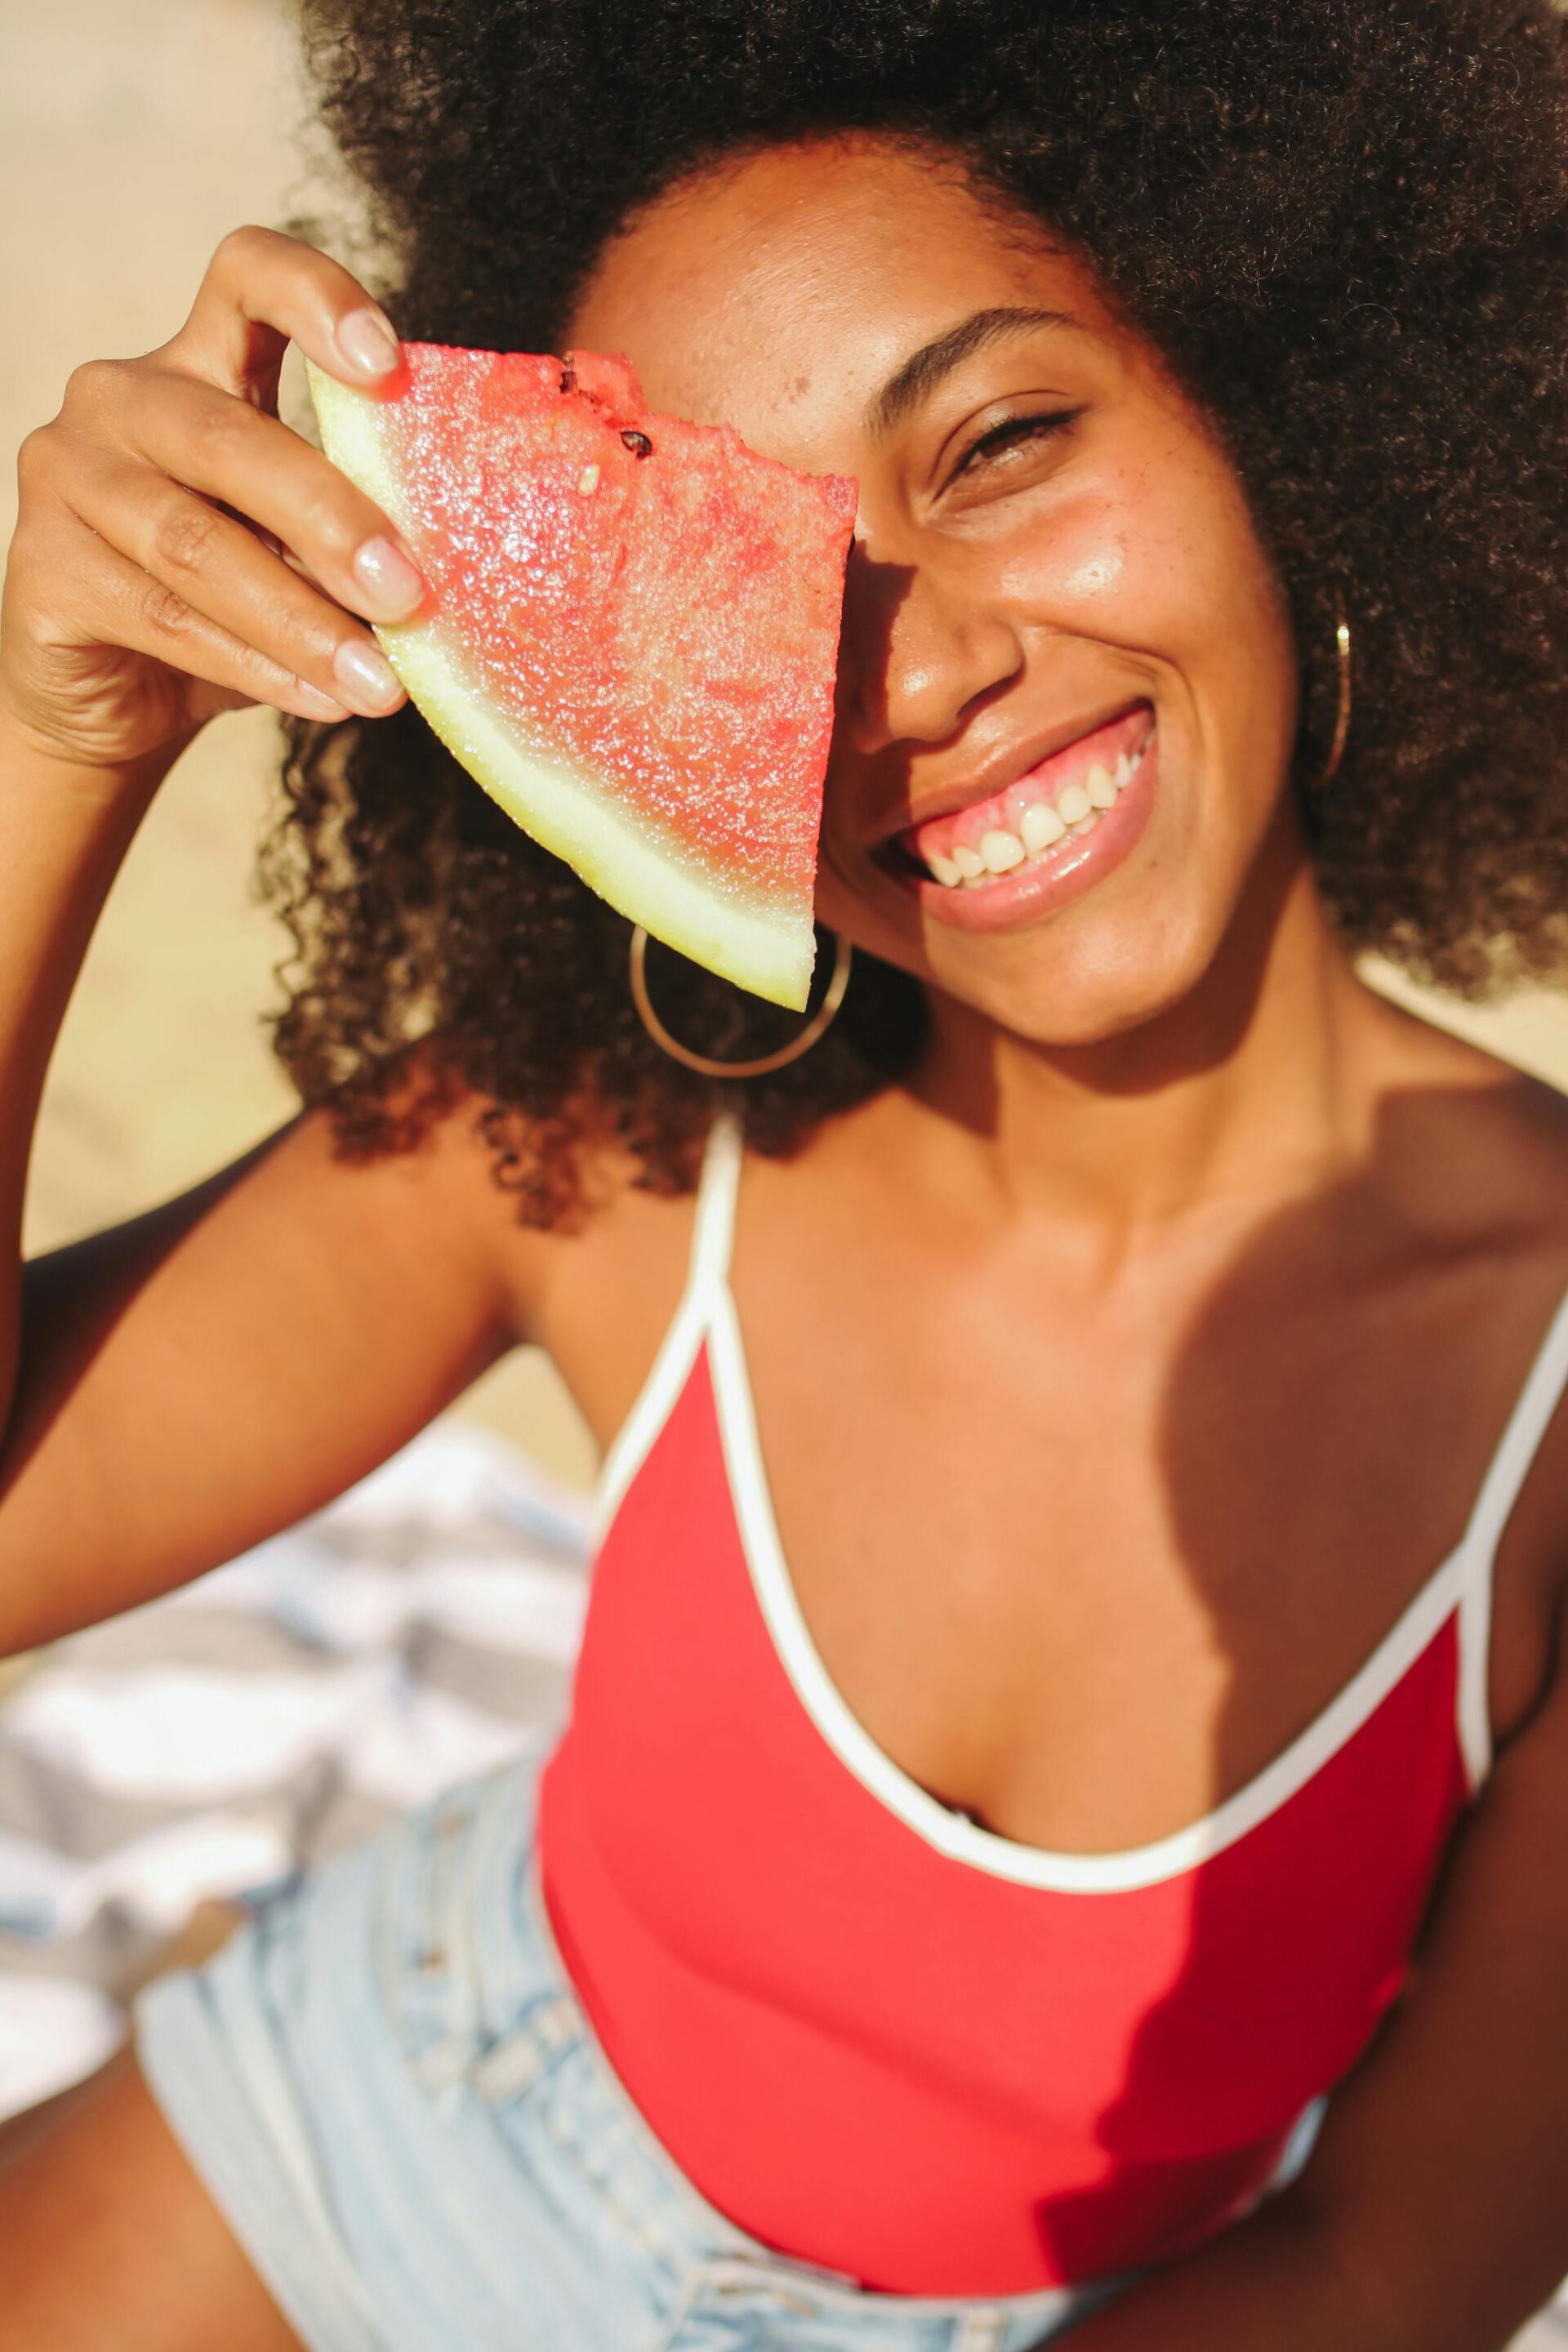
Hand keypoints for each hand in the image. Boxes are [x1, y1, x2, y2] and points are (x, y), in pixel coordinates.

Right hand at [0, 224, 422, 776]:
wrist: (118, 696)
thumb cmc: (229, 603)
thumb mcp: (295, 548)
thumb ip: (345, 526)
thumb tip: (445, 564)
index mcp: (197, 363)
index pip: (246, 277)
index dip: (316, 299)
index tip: (389, 365)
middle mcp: (120, 398)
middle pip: (230, 439)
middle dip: (332, 522)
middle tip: (410, 595)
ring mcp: (68, 474)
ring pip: (198, 546)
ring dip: (303, 622)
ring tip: (380, 681)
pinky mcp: (43, 566)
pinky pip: (164, 618)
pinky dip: (255, 666)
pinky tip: (321, 699)